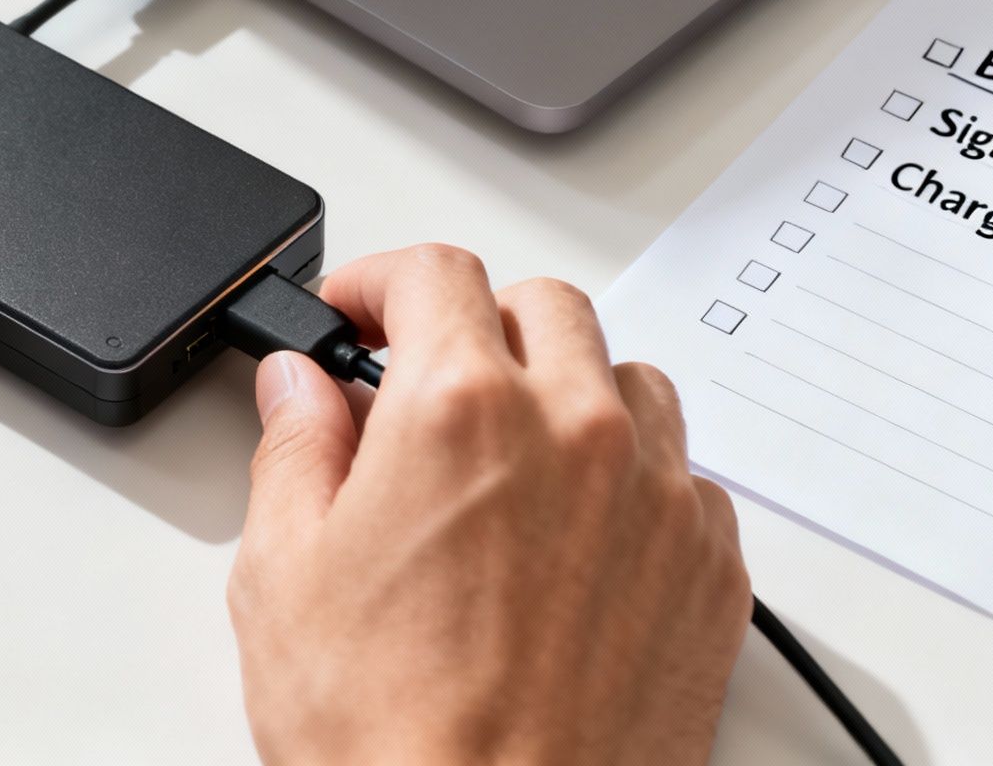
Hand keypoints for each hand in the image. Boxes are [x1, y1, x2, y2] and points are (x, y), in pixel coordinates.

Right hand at [229, 246, 749, 765]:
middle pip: (541, 305)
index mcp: (459, 410)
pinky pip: (683, 475)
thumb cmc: (393, 738)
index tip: (356, 313)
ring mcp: (657, 498)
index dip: (378, 280)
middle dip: (473, 324)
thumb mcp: (283, 576)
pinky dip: (629, 476)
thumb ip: (292, 450)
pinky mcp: (709, 570)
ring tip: (506, 454)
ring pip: (626, 378)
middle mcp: (575, 431)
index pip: (434, 273)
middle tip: (420, 381)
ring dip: (564, 388)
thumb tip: (298, 391)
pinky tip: (573, 534)